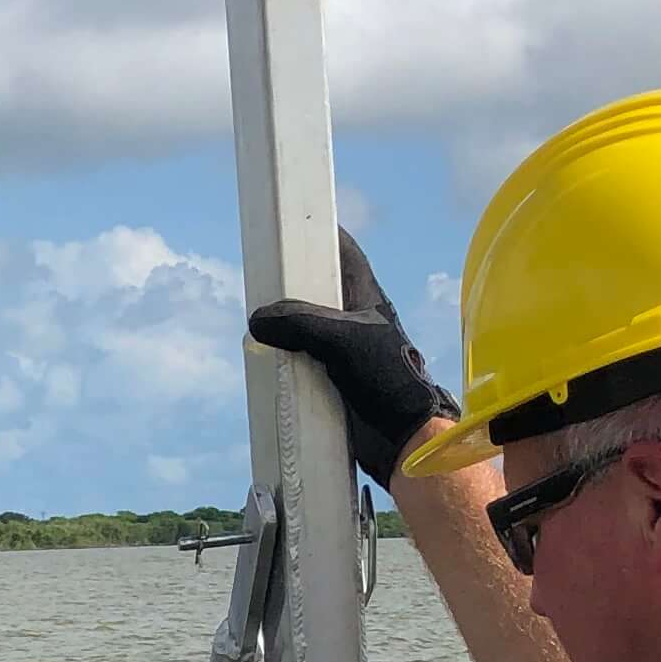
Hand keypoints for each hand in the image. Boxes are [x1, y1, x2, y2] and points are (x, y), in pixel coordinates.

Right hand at [248, 228, 457, 490]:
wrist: (403, 438)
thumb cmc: (386, 379)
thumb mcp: (342, 340)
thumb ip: (300, 323)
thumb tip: (257, 318)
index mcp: (367, 297)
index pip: (344, 251)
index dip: (322, 232)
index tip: (292, 223)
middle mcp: (356, 320)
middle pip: (319, 289)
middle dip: (292, 283)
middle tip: (261, 278)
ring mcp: (345, 352)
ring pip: (308, 328)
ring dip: (285, 326)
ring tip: (258, 322)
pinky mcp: (334, 381)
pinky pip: (303, 361)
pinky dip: (285, 359)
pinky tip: (266, 362)